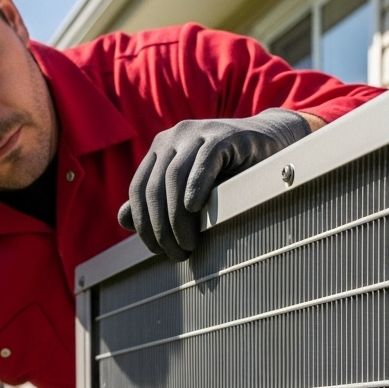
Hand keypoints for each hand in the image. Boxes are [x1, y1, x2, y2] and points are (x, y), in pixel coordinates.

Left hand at [117, 108, 310, 260]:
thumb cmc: (227, 171)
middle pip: (154, 188)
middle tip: (177, 254)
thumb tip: (122, 220)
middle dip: (161, 228)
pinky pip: (202, 163)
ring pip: (174, 179)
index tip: (156, 251)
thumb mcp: (188, 188)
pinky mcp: (223, 135)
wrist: (266, 144)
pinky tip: (196, 210)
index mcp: (160, 149)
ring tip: (190, 244)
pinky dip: (195, 188)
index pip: (138, 189)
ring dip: (178, 218)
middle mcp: (173, 137)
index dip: (143, 223)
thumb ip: (157, 201)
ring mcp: (197, 133)